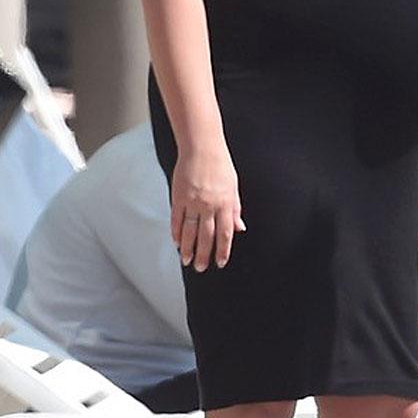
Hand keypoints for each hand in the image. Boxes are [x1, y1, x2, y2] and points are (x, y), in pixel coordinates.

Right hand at [172, 142, 243, 271]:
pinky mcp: (179, 197)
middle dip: (204, 254)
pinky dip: (177, 232)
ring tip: (186, 261)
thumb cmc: (221, 167)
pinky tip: (177, 242)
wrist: (202, 148)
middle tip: (201, 268)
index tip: (220, 262)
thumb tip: (240, 229)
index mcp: (226, 203)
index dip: (223, 250)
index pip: (225, 233)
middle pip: (206, 236)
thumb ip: (235, 210)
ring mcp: (193, 202)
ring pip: (190, 231)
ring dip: (188, 248)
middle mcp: (210, 205)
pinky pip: (177, 219)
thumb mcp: (234, 188)